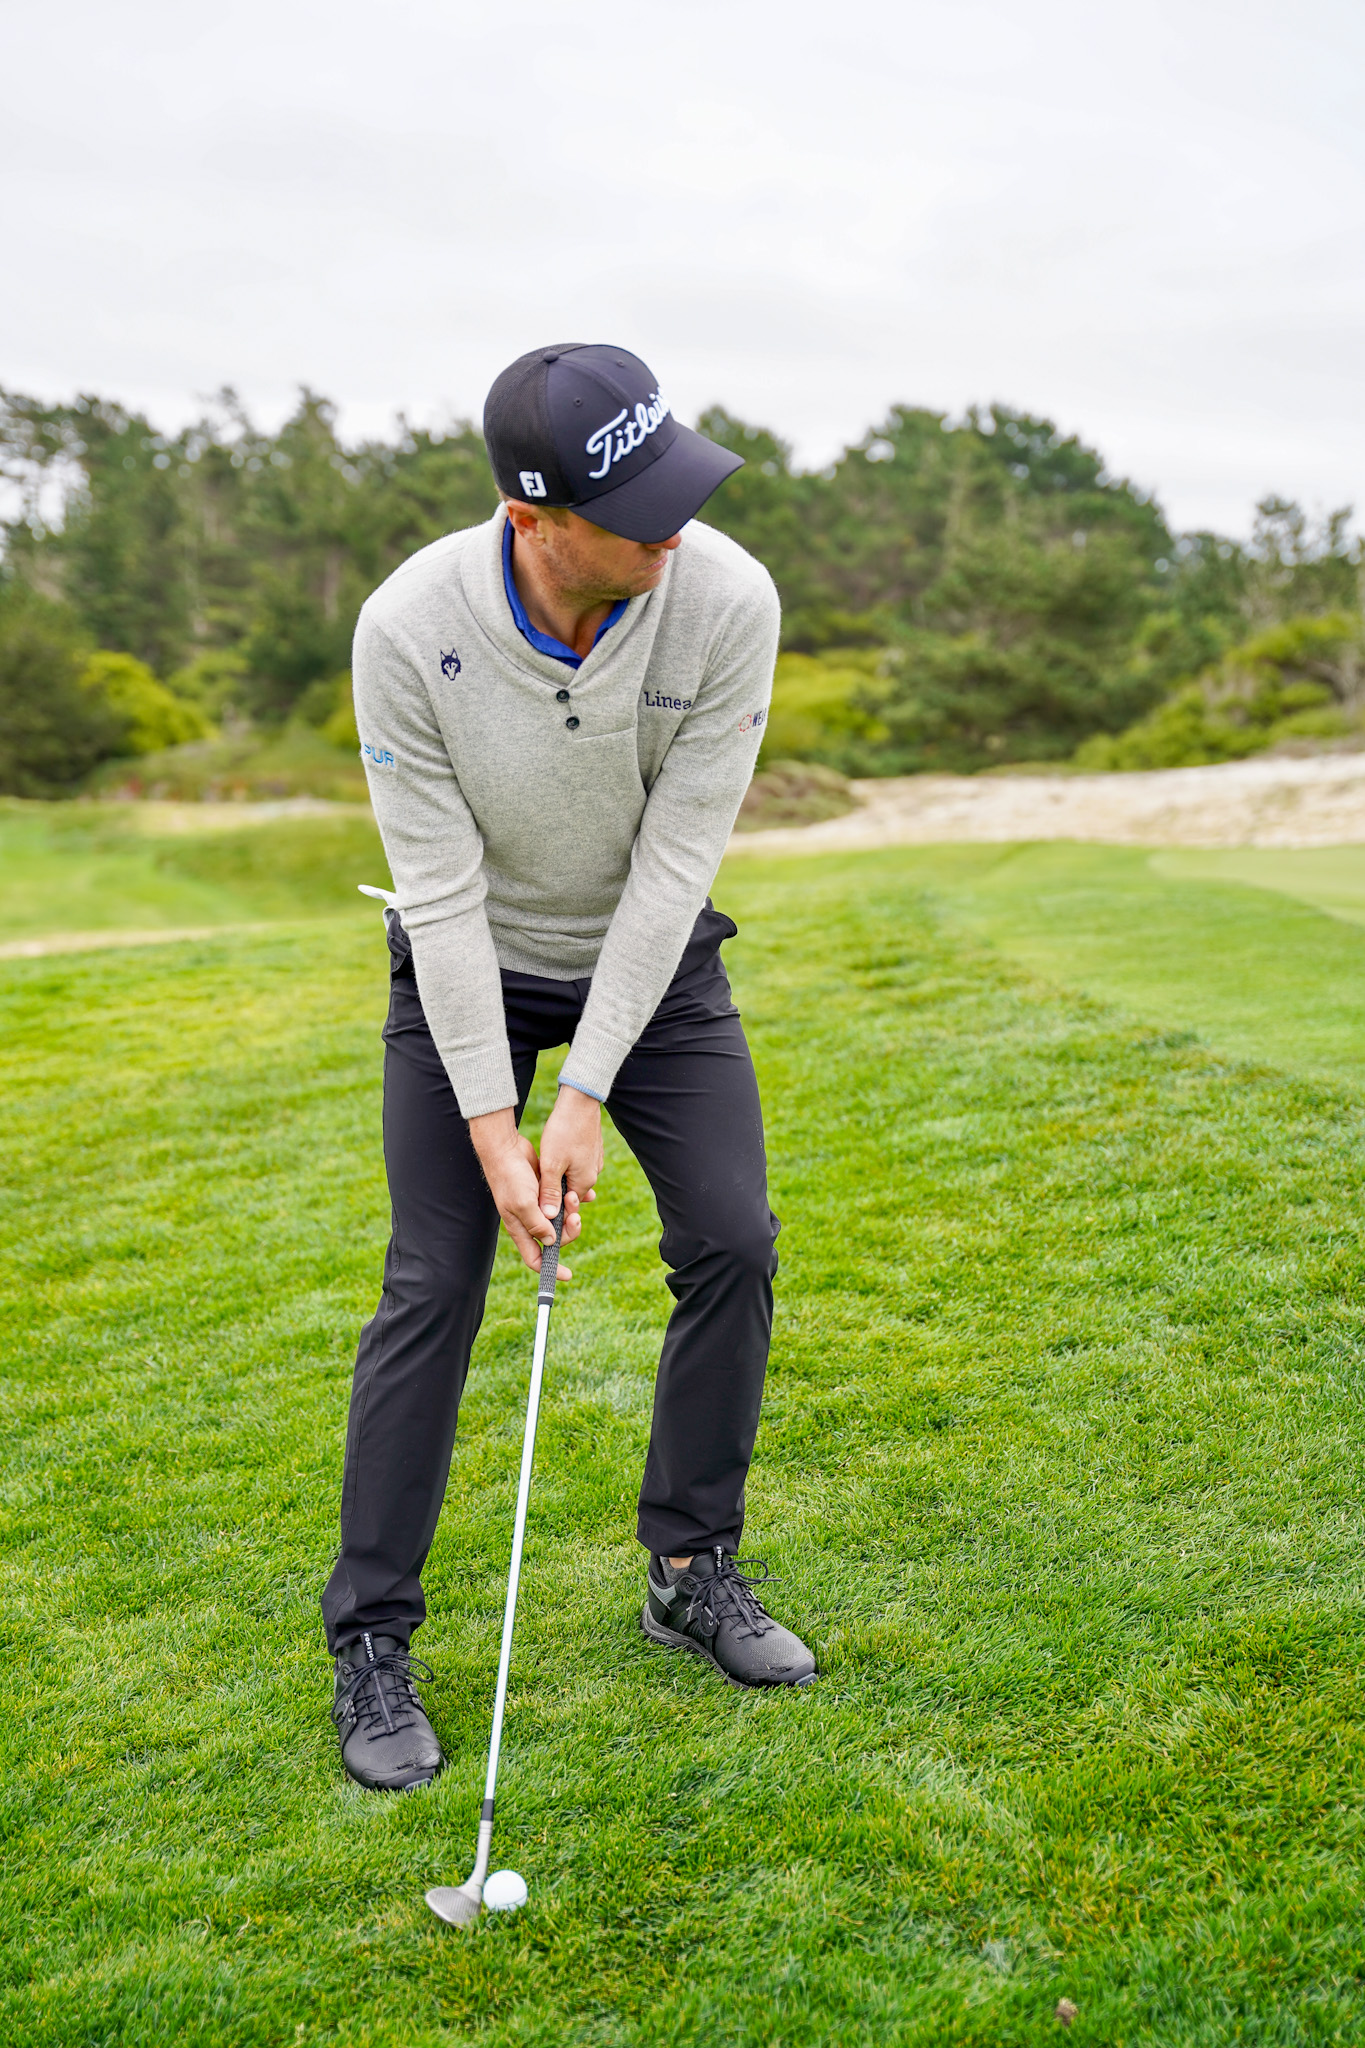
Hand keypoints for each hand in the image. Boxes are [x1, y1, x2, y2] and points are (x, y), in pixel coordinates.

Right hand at [467, 1108, 579, 1278]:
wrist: (507, 1149)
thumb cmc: (510, 1176)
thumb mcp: (523, 1202)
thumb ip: (536, 1224)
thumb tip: (551, 1242)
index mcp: (520, 1228)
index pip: (535, 1259)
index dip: (551, 1270)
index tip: (568, 1275)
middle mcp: (529, 1221)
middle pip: (554, 1239)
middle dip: (568, 1232)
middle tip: (575, 1216)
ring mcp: (538, 1206)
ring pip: (561, 1221)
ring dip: (572, 1213)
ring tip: (574, 1198)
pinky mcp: (546, 1192)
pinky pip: (564, 1203)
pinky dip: (574, 1201)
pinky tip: (583, 1195)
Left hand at [537, 1086, 602, 1234]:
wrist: (579, 1101)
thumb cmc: (564, 1131)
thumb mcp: (551, 1164)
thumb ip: (550, 1192)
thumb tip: (548, 1217)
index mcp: (584, 1182)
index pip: (568, 1206)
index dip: (553, 1207)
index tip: (538, 1201)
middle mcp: (593, 1174)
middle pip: (570, 1192)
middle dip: (555, 1190)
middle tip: (538, 1179)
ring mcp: (593, 1161)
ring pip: (571, 1177)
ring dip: (558, 1176)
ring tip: (544, 1166)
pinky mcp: (591, 1149)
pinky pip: (576, 1164)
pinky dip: (564, 1164)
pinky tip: (554, 1153)